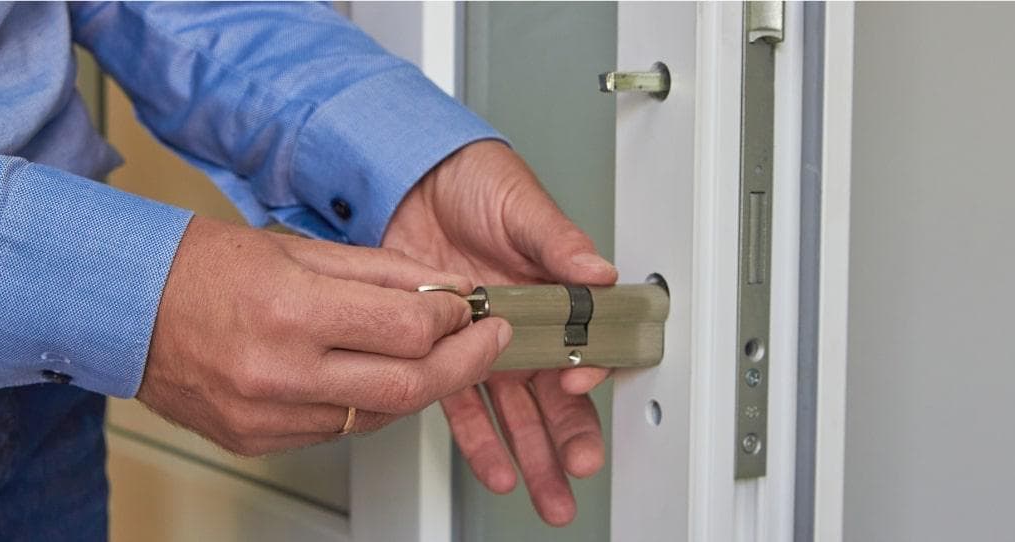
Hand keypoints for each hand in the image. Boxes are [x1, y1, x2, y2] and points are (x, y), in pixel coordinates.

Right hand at [139, 216, 510, 456]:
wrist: (124, 307)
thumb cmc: (203, 268)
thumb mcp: (301, 250)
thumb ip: (384, 274)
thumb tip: (448, 289)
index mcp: (290, 311)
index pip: (407, 331)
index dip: (455, 322)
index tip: (472, 310)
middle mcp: (278, 372)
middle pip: (407, 387)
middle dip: (464, 365)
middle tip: (487, 343)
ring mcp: (267, 416)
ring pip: (379, 416)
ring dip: (420, 386)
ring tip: (435, 354)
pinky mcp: (258, 441)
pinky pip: (339, 431)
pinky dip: (371, 405)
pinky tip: (379, 377)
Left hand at [383, 140, 617, 525]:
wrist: (415, 177)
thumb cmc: (477, 182)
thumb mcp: (523, 207)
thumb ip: (558, 242)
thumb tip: (598, 270)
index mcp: (555, 294)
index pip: (585, 343)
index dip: (590, 367)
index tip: (578, 379)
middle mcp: (525, 326)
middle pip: (557, 392)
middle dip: (570, 435)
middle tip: (578, 467)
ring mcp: (485, 344)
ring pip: (516, 410)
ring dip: (531, 452)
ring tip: (546, 491)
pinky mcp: (444, 351)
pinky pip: (464, 403)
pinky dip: (480, 439)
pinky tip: (496, 468)